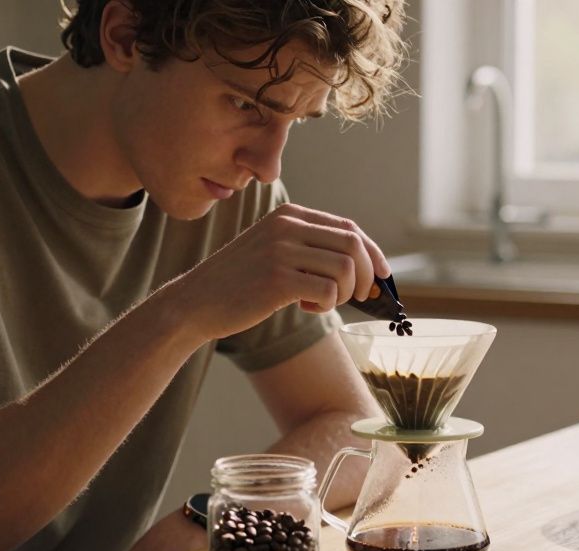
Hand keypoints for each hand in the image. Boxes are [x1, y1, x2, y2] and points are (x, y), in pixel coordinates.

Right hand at [168, 203, 390, 341]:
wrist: (195, 302)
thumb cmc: (240, 282)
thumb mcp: (274, 250)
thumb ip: (311, 247)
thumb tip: (366, 264)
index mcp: (290, 215)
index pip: (349, 227)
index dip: (373, 253)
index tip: (383, 276)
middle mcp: (288, 226)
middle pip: (354, 245)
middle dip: (367, 276)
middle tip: (360, 298)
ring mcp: (281, 251)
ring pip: (346, 270)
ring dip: (345, 294)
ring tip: (321, 303)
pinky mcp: (278, 280)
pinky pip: (328, 293)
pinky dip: (326, 307)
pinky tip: (304, 309)